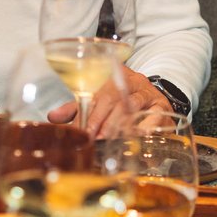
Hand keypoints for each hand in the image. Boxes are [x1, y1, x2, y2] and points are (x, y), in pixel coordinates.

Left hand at [47, 67, 162, 136]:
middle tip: (93, 138)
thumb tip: (53, 117)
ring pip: (133, 107)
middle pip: (115, 99)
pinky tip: (137, 137)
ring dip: (120, 125)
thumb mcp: (100, 100)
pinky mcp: (164, 108)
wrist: (155, 99)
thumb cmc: (123, 100)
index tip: (82, 131)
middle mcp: (133, 82)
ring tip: (109, 140)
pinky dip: (146, 128)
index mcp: (115, 76)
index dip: (90, 113)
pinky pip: (156, 117)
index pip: (100, 92)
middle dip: (103, 120)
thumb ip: (78, 108)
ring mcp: (150, 95)